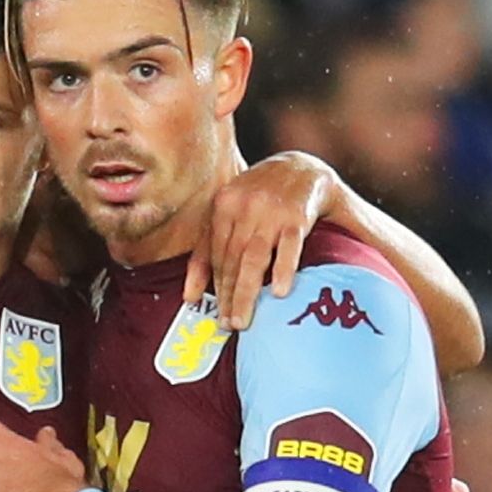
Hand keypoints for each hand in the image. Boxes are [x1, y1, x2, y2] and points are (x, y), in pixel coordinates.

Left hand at [185, 150, 341, 330]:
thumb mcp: (230, 214)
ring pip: (253, 258)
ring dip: (246, 291)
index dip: (213, 287)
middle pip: (231, 259)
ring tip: (244, 318)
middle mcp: (243, 207)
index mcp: (223, 205)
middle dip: (228, 295)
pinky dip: (284, 269)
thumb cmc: (262, 198)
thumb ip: (207, 250)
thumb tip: (188, 297)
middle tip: (229, 324)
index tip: (216, 315)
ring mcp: (270, 211)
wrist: (304, 168)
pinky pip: (289, 246)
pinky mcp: (297, 215)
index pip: (214, 254)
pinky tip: (281, 292)